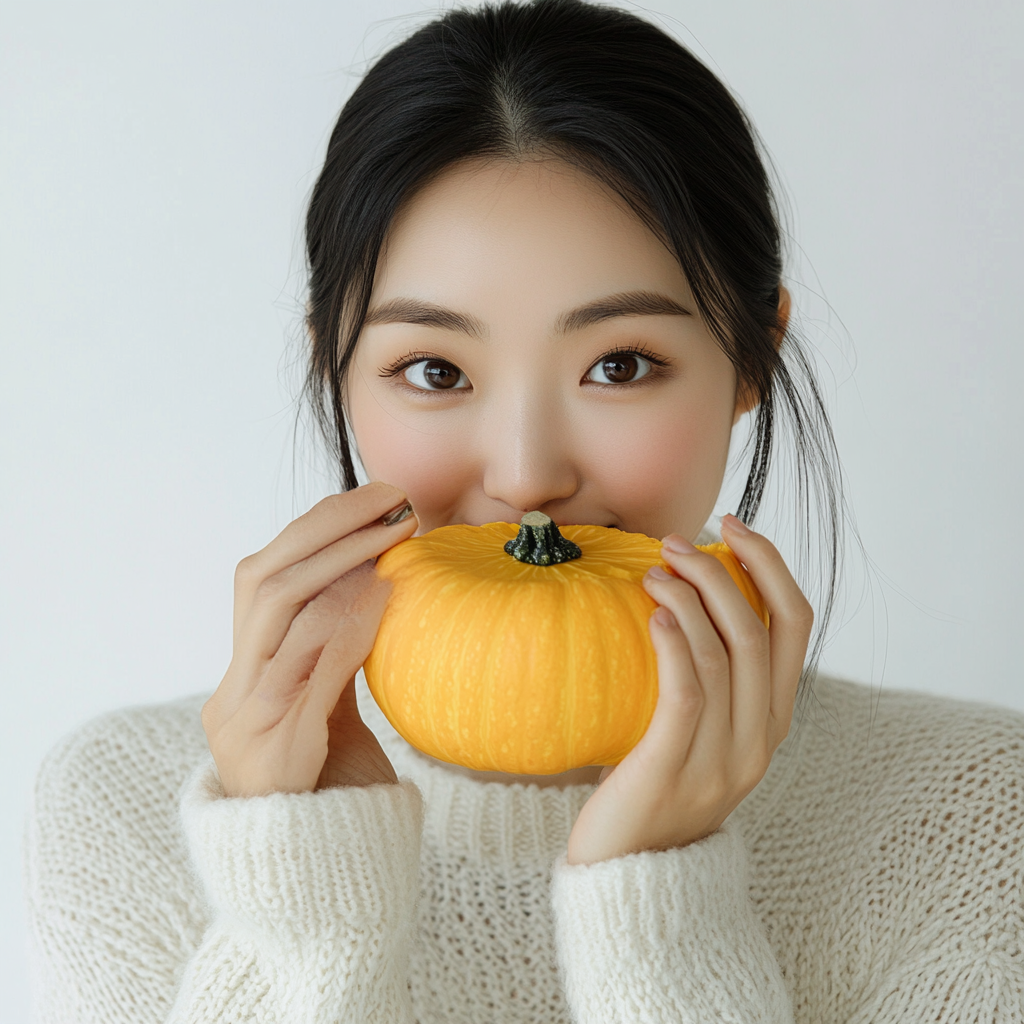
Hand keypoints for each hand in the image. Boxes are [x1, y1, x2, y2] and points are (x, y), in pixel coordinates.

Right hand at [202, 481, 418, 797]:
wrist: (306, 859)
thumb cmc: (321, 770)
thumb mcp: (322, 696)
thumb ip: (331, 644)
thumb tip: (374, 576)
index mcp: (241, 669)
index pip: (262, 574)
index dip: (313, 528)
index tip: (368, 497)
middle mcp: (231, 688)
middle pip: (263, 582)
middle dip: (327, 530)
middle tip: (389, 500)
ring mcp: (246, 718)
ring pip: (277, 616)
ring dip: (341, 564)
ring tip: (393, 535)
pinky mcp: (276, 748)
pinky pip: (308, 673)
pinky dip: (347, 626)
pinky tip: (384, 597)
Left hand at [565, 514, 812, 865]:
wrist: (633, 874)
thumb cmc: (656, 786)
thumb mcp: (702, 732)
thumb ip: (711, 676)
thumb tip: (689, 593)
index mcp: (773, 719)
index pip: (796, 625)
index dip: (771, 566)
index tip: (733, 526)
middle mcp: (760, 736)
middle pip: (760, 628)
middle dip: (723, 570)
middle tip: (675, 541)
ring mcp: (724, 756)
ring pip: (724, 651)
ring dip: (691, 595)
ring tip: (655, 568)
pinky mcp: (675, 766)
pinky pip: (688, 689)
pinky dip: (677, 640)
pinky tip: (655, 611)